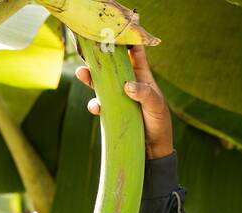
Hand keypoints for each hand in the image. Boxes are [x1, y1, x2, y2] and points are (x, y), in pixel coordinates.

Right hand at [76, 44, 173, 159]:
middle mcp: (129, 83)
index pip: (135, 52)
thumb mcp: (156, 106)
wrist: (152, 151)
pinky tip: (96, 107)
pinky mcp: (112, 112)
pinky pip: (99, 104)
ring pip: (101, 83)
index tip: (114, 31)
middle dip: (99, 58)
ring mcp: (119, 97)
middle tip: (87, 51)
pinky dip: (95, 104)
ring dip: (90, 78)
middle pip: (111, 65)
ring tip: (82, 74)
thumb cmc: (159, 124)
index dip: (126, 40)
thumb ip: (144, 94)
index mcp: (142, 76)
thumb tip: (127, 85)